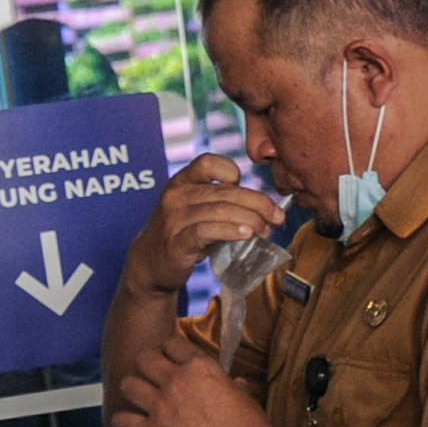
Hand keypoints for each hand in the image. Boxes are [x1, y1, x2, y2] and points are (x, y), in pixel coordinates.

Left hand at [106, 325, 279, 426]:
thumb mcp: (243, 395)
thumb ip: (230, 386)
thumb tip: (235, 384)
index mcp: (200, 367)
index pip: (171, 343)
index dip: (169, 349)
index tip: (169, 355)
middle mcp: (176, 381)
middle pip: (144, 357)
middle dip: (146, 363)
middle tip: (150, 373)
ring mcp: (161, 407)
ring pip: (127, 384)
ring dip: (132, 389)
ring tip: (137, 395)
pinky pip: (122, 421)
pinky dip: (122, 422)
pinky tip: (127, 423)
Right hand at [129, 152, 286, 299]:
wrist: (150, 263)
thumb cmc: (182, 233)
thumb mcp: (197, 209)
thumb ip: (223, 202)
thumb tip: (267, 208)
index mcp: (182, 181)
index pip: (209, 162)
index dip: (232, 172)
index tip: (247, 193)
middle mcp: (176, 195)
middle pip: (225, 191)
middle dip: (258, 203)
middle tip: (277, 217)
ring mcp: (174, 218)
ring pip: (220, 210)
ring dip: (250, 219)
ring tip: (266, 229)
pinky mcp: (176, 242)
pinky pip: (206, 231)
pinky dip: (230, 231)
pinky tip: (246, 235)